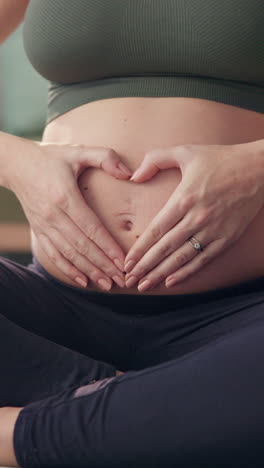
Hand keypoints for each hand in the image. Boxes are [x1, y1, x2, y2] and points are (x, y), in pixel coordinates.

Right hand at [10, 141, 131, 289]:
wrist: (16, 165)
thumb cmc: (51, 158)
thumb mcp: (78, 151)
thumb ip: (105, 157)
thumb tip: (128, 172)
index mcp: (65, 198)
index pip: (91, 228)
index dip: (108, 247)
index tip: (123, 261)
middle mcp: (53, 216)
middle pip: (82, 247)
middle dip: (103, 265)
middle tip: (122, 279)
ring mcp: (44, 226)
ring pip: (69, 254)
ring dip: (89, 271)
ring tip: (107, 284)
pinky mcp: (39, 231)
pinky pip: (54, 255)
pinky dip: (68, 269)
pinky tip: (82, 280)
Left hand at [124, 142, 263, 290]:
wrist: (259, 168)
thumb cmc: (220, 159)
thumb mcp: (185, 151)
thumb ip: (155, 160)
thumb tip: (134, 177)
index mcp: (184, 198)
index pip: (156, 230)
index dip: (140, 249)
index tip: (127, 262)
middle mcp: (197, 218)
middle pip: (165, 248)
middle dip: (145, 267)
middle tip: (130, 280)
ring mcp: (213, 230)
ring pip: (182, 258)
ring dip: (161, 273)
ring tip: (145, 286)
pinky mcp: (227, 237)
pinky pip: (204, 260)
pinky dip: (187, 272)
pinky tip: (172, 281)